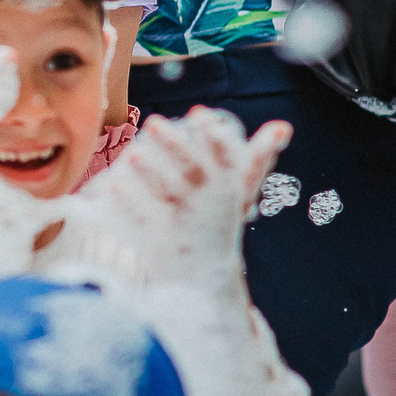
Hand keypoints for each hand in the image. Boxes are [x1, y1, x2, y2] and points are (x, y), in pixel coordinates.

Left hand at [97, 108, 289, 290]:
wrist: (204, 281)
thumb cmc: (218, 224)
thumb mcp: (239, 192)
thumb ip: (257, 158)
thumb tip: (283, 126)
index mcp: (228, 192)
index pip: (226, 161)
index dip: (215, 138)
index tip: (199, 113)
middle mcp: (208, 207)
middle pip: (193, 173)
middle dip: (176, 147)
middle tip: (154, 121)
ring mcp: (183, 225)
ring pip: (168, 196)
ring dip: (151, 173)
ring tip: (132, 153)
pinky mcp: (159, 242)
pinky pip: (143, 222)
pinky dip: (129, 205)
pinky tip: (112, 187)